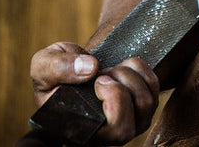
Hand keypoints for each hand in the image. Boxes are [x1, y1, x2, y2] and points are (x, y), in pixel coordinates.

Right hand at [30, 42, 158, 144]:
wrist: (77, 68)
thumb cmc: (58, 73)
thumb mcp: (44, 64)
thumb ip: (56, 66)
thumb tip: (89, 68)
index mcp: (79, 132)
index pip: (108, 134)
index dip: (112, 102)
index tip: (99, 80)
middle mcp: (107, 135)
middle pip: (124, 128)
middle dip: (119, 90)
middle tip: (104, 75)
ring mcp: (130, 123)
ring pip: (145, 104)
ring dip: (129, 76)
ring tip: (110, 70)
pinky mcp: (144, 107)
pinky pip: (154, 87)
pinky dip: (140, 68)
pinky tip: (121, 68)